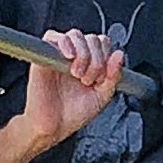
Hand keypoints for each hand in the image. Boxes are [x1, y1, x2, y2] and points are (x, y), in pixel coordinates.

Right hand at [21, 27, 126, 150]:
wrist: (53, 127)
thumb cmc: (72, 114)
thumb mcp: (101, 96)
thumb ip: (113, 76)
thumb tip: (119, 55)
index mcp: (90, 64)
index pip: (103, 43)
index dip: (106, 57)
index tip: (102, 78)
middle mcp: (75, 58)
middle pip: (91, 38)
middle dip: (96, 59)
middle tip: (89, 80)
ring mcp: (59, 56)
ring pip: (75, 35)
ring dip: (83, 53)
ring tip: (78, 74)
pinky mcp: (43, 57)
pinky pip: (52, 37)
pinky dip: (64, 43)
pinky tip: (69, 58)